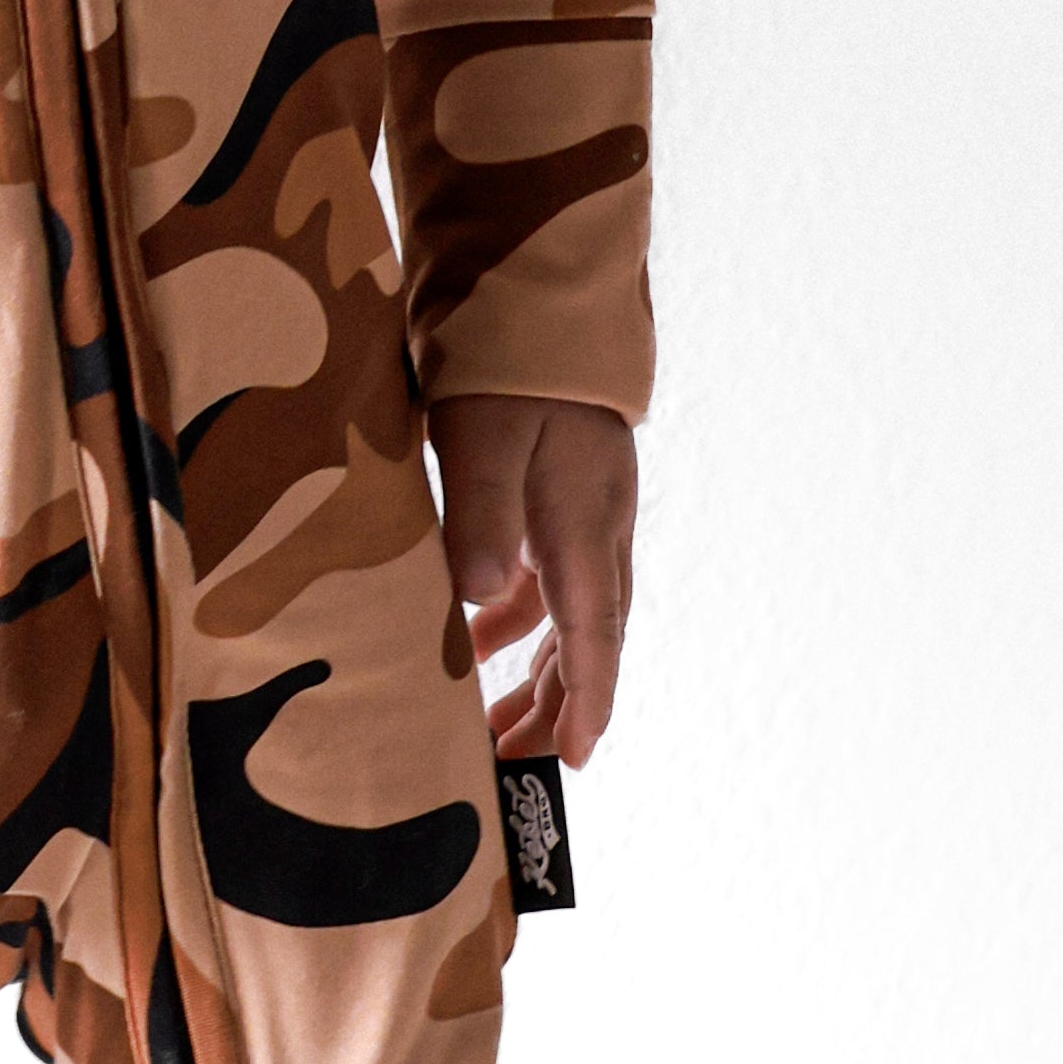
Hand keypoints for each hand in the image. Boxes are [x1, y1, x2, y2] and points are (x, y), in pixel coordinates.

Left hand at [424, 391, 636, 765]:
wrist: (541, 295)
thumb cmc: (509, 366)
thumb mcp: (483, 437)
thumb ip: (481, 512)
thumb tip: (478, 597)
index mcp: (584, 526)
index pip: (594, 635)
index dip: (586, 703)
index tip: (572, 762)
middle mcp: (595, 529)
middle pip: (588, 641)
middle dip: (558, 710)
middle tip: (515, 768)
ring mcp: (580, 514)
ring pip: (568, 618)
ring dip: (536, 676)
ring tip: (492, 731)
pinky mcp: (557, 499)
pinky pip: (543, 584)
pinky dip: (510, 624)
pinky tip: (467, 645)